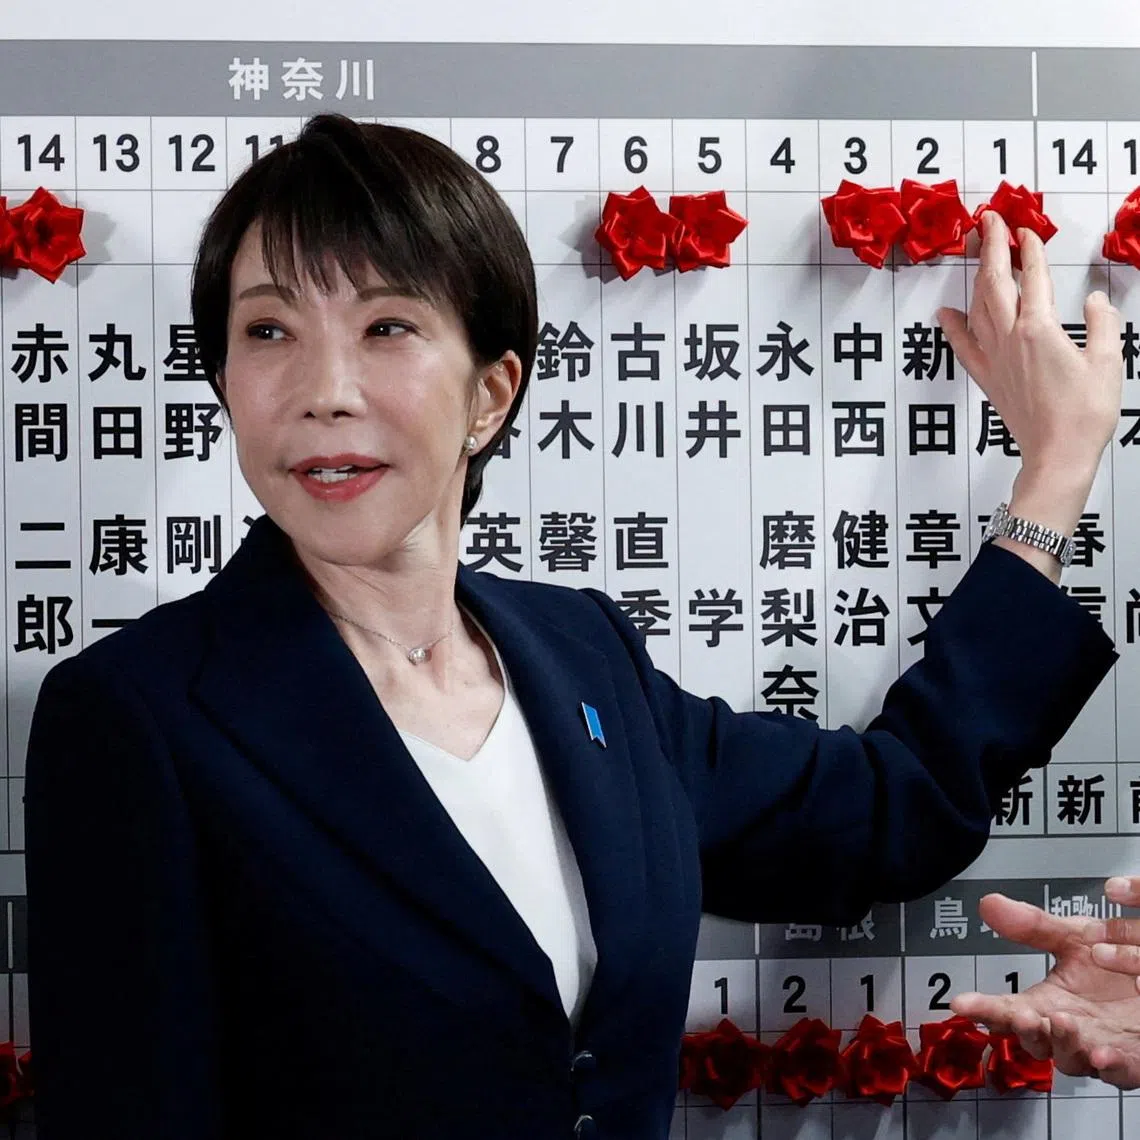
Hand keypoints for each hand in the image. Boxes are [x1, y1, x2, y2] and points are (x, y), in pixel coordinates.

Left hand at [937, 212, 1122, 579]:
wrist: (1057, 456)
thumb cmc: (1085, 414)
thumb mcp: (1108, 362)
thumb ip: (1104, 325)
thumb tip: (1094, 300)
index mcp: (1040, 330)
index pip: (1032, 277)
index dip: (1027, 250)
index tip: (1023, 228)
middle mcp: (1010, 339)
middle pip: (995, 283)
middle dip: (991, 248)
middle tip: (988, 220)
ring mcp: (994, 359)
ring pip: (978, 307)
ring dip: (975, 276)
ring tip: (973, 250)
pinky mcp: (987, 378)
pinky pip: (964, 346)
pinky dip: (953, 326)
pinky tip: (944, 312)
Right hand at [951, 886, 1139, 1087]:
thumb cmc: (1112, 967)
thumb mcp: (1072, 939)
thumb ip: (1033, 927)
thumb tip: (989, 904)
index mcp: (1047, 1004)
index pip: (1007, 1009)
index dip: (983, 1007)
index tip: (961, 1003)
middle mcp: (1067, 1031)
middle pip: (1035, 1040)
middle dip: (1024, 1030)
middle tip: (1020, 1014)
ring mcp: (1096, 1048)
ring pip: (1072, 1060)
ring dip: (1064, 1044)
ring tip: (1063, 1021)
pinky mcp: (1131, 1060)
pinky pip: (1120, 1072)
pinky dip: (1110, 1066)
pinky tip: (1102, 1053)